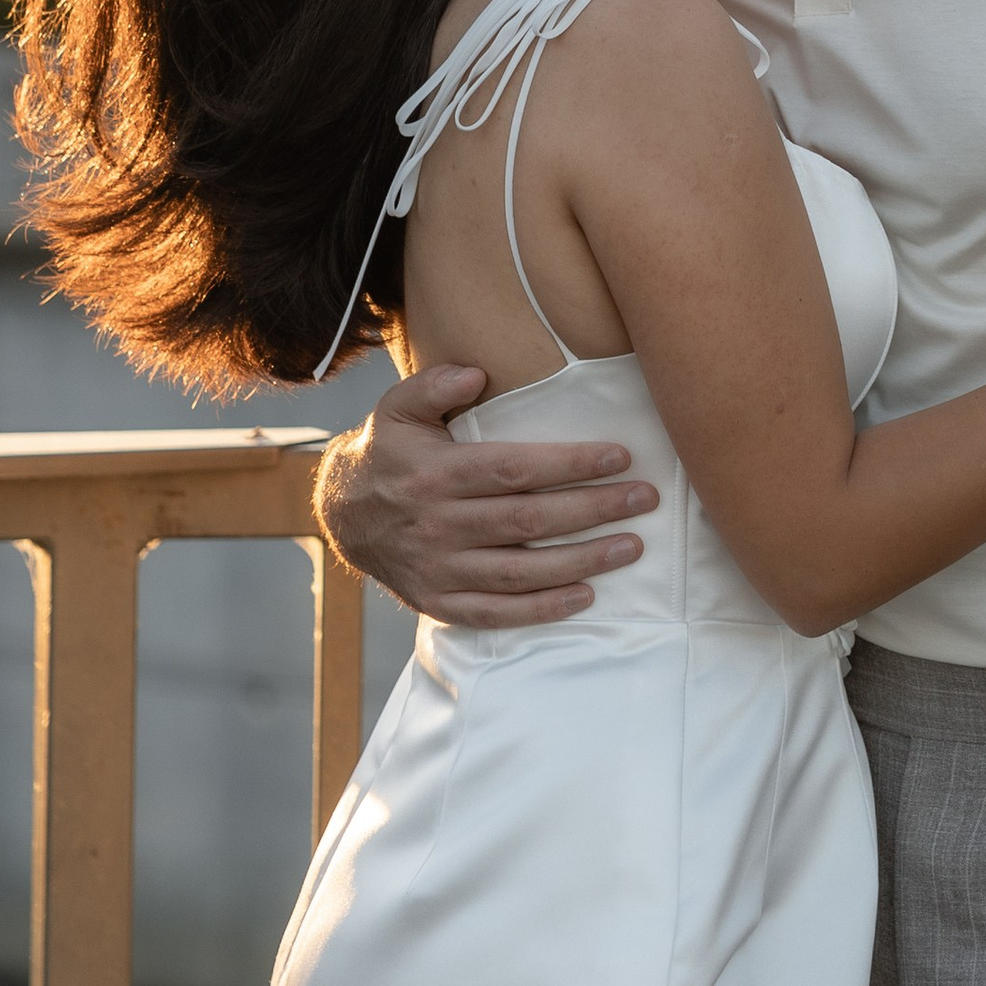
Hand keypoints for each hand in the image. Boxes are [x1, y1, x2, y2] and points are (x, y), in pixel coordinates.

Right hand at [315, 362, 658, 627]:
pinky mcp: (439, 602)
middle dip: (594, 509)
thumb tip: (477, 372)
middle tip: (644, 498)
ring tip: (632, 546)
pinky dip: (542, 609)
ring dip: (583, 560)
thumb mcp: (397, 408)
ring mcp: (439, 569)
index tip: (620, 456)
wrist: (341, 515)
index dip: (570, 463)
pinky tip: (586, 595)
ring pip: (521, 571)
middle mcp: (438, 525)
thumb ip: (434, 386)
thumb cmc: (389, 453)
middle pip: (529, 520)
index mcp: (436, 474)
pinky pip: (496, 612)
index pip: (515, 470)